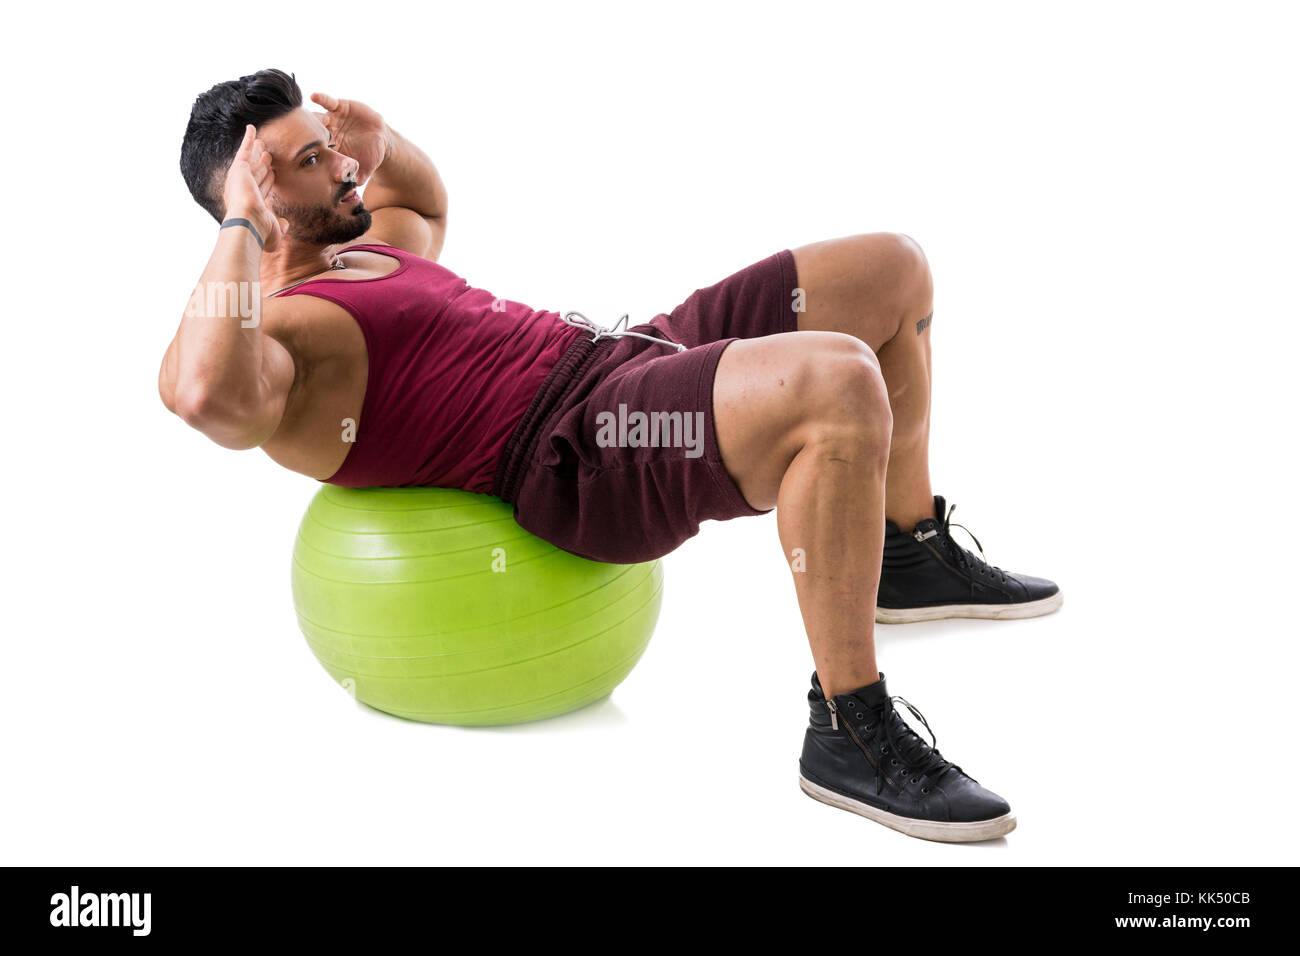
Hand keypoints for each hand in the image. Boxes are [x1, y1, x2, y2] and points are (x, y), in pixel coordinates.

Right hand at [222, 125, 288, 250]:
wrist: (247, 223)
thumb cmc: (259, 233)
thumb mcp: (273, 233)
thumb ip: (280, 227)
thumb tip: (286, 224)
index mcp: (251, 203)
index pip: (262, 188)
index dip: (268, 180)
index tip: (273, 174)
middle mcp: (244, 189)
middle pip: (256, 172)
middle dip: (262, 163)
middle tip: (267, 153)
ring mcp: (241, 177)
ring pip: (252, 160)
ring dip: (257, 150)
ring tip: (262, 142)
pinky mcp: (239, 168)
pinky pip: (245, 149)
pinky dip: (248, 138)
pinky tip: (252, 128)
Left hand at [310, 92, 389, 185]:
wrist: (380, 138)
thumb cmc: (370, 156)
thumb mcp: (366, 168)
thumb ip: (358, 176)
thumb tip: (351, 186)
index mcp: (331, 149)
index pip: (318, 150)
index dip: (311, 151)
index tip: (304, 154)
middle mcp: (329, 133)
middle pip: (314, 133)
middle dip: (309, 134)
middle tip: (304, 137)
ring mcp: (333, 119)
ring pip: (320, 117)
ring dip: (315, 118)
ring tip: (313, 121)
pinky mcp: (339, 106)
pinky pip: (329, 102)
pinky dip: (321, 98)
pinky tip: (314, 96)